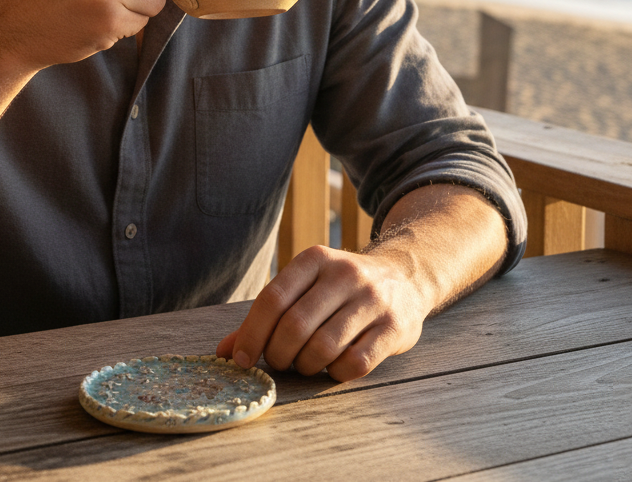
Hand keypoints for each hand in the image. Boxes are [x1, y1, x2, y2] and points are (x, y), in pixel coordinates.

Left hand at [216, 244, 428, 382]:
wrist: (405, 277)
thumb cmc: (340, 289)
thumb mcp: (305, 287)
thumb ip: (267, 315)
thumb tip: (226, 351)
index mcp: (315, 259)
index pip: (273, 298)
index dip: (252, 334)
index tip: (241, 359)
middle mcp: (344, 274)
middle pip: (295, 326)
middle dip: (278, 354)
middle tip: (279, 362)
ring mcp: (372, 299)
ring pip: (323, 347)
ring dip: (305, 366)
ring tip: (305, 363)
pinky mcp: (394, 327)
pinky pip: (355, 363)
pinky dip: (335, 373)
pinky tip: (333, 366)